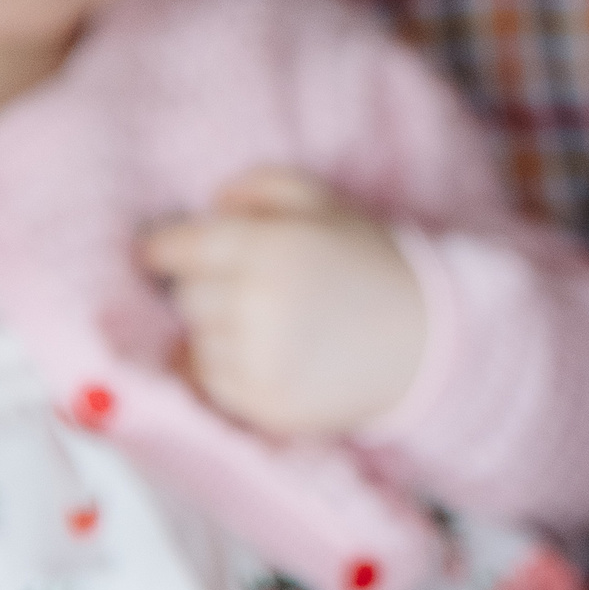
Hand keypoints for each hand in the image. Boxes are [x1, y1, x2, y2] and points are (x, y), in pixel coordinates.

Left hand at [143, 166, 429, 437]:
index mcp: (273, 248)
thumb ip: (264, 186)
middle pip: (187, 296)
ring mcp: (260, 360)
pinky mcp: (266, 404)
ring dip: (217, 330)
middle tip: (240, 287)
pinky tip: (269, 354)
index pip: (182, 248)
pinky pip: (214, 382)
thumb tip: (213, 202)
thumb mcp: (329, 204)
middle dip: (204, 288)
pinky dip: (229, 368)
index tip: (159, 252)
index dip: (164, 248)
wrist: (430, 340)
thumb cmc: (374, 266)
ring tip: (264, 323)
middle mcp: (259, 304)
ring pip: (197, 340)